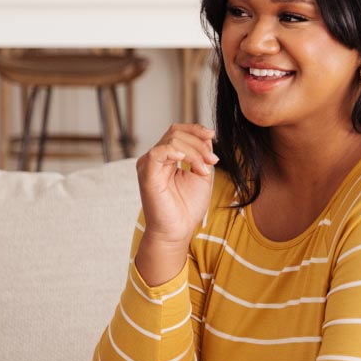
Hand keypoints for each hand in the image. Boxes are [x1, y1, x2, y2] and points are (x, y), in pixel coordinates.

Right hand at [136, 123, 217, 247]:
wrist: (177, 230)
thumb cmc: (187, 207)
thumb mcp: (202, 174)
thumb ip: (202, 154)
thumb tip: (206, 136)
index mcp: (166, 157)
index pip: (177, 131)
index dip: (196, 130)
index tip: (213, 137)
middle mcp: (155, 158)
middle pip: (175, 132)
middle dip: (199, 143)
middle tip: (213, 161)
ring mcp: (149, 165)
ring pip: (171, 140)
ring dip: (194, 152)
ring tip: (203, 170)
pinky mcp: (146, 174)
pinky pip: (158, 152)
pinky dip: (174, 152)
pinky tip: (186, 161)